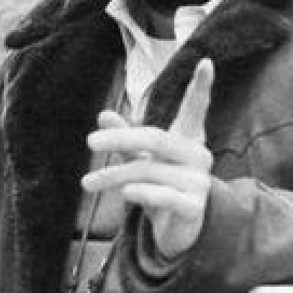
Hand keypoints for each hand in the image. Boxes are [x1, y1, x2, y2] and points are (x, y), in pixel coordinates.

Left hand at [82, 59, 214, 256]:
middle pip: (155, 138)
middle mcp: (197, 156)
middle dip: (120, 138)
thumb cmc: (158, 186)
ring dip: (113, 176)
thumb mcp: (140, 160)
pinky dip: (142, 194)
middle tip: (90, 141)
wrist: (177, 231)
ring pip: (148, 171)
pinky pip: (164, 196)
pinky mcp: (194, 207)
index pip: (195, 111)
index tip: (205, 61)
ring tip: (87, 184)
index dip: (200, 88)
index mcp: (187, 140)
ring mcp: (199, 182)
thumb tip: (103, 115)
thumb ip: (125, 139)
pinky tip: (125, 194)